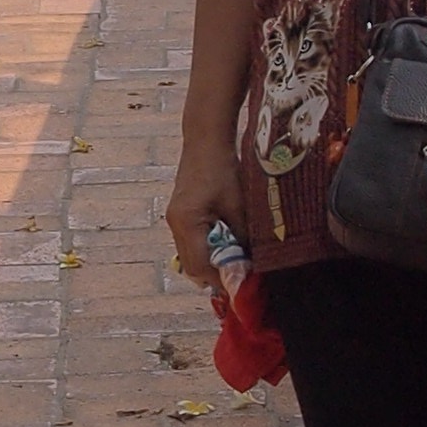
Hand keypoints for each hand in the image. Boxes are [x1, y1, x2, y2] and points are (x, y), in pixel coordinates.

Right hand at [165, 138, 247, 287]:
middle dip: (215, 276)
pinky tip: (226, 244)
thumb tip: (251, 265)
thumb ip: (243, 238)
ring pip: (190, 257)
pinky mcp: (179, 215)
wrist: (206, 140)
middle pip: (191, 267)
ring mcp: (174, 220)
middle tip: (240, 277)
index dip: (221, 280)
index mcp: (187, 222)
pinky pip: (190, 244)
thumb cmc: (224, 169)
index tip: (243, 287)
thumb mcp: (239, 206)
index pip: (201, 266)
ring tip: (235, 261)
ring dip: (211, 264)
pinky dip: (206, 250)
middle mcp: (175, 224)